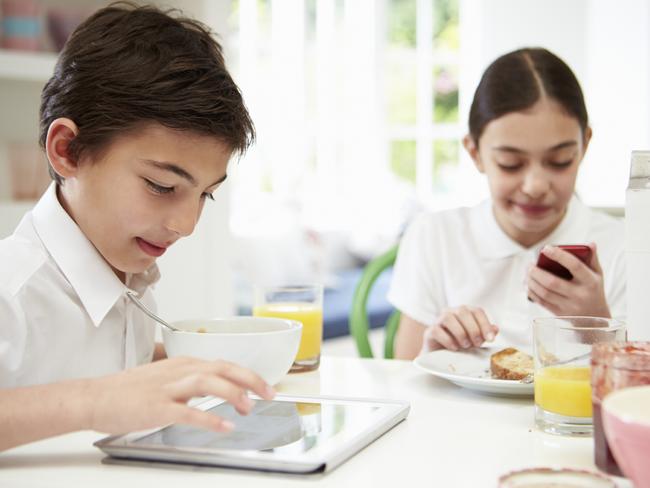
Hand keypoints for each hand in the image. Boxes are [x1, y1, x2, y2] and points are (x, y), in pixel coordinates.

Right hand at [83, 356, 274, 434]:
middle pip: (223, 368)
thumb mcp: (166, 378)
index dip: (248, 374)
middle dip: (250, 379)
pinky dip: (209, 418)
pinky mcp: (157, 407)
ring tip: (248, 407)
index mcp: (184, 364)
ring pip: (208, 382)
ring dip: (232, 393)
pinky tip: (224, 426)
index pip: (224, 364)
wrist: (95, 397)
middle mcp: (180, 371)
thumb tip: (216, 390)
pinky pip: (188, 411)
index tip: (265, 387)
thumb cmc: (129, 391)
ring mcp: (168, 388)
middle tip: (270, 394)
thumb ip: (191, 383)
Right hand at [421, 306, 498, 352]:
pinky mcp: (429, 332)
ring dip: (460, 332)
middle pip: (462, 311)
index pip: (476, 311)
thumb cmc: (460, 345)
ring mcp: (438, 320)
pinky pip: (437, 330)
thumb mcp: (475, 340)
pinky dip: (448, 340)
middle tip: (478, 344)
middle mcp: (450, 312)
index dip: (485, 324)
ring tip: (465, 345)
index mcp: (464, 312)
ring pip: (448, 318)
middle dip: (473, 328)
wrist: (440, 356)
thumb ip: (485, 334)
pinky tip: (454, 348)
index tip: (491, 339)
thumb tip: (496, 328)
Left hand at [527, 243, 609, 316]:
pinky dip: (532, 292)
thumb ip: (592, 258)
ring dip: (531, 281)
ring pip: (544, 293)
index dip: (559, 256)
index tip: (546, 248)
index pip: (575, 266)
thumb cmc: (594, 290)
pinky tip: (528, 284)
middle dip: (537, 272)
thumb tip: (590, 244)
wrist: (595, 317)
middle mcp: (580, 295)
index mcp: (590, 282)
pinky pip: (541, 302)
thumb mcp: (597, 274)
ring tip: (527, 273)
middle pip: (553, 282)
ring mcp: (569, 306)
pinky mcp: (560, 314)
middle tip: (529, 264)